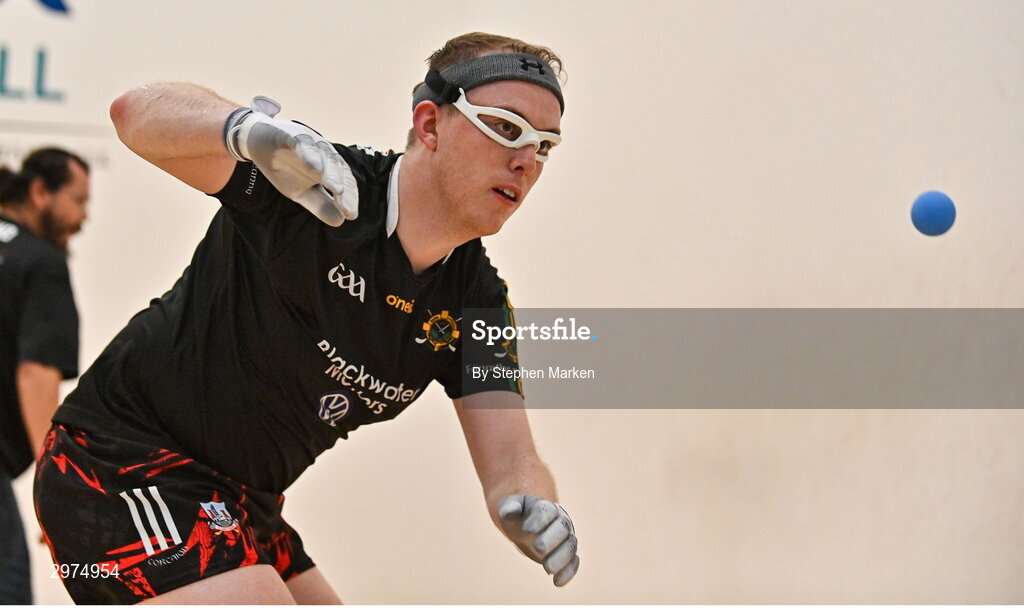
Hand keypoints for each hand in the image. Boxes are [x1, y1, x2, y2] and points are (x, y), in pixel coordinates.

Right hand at [224, 96, 357, 226]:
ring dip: (331, 171)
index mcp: (328, 167)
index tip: (350, 215)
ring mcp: (308, 143)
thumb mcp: (301, 192)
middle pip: (338, 168)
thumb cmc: (284, 168)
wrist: (257, 143)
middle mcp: (323, 153)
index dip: (349, 197)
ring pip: (324, 154)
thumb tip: (340, 222)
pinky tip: (314, 166)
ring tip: (336, 188)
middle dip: (343, 188)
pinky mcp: (289, 136)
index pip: (344, 181)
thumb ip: (320, 205)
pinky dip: (308, 154)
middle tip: (346, 206)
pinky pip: (301, 144)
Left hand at [498, 494, 579, 586]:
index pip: (546, 510)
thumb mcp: (510, 508)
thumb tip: (509, 513)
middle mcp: (560, 520)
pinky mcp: (568, 554)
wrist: (528, 527)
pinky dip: (568, 572)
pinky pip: (573, 562)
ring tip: (547, 569)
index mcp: (546, 507)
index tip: (526, 530)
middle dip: (551, 538)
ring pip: (570, 545)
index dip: (539, 519)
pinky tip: (557, 582)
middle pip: (562, 527)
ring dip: (561, 557)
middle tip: (538, 548)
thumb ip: (509, 508)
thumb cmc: (519, 516)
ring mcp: (566, 537)